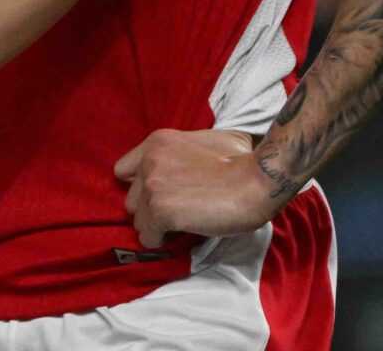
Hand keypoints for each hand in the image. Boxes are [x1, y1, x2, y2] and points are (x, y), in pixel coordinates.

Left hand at [114, 128, 281, 248]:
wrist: (259, 179)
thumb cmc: (243, 161)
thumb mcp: (206, 141)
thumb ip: (183, 152)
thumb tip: (184, 165)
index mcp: (157, 142)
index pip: (123, 171)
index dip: (141, 187)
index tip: (162, 195)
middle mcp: (148, 161)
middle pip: (131, 199)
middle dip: (151, 209)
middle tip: (177, 213)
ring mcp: (152, 186)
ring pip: (138, 221)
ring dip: (157, 227)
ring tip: (182, 225)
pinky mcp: (161, 211)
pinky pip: (149, 237)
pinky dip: (163, 241)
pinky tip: (184, 234)